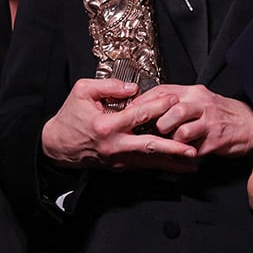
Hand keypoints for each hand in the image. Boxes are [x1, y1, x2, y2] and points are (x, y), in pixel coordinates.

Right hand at [40, 78, 197, 171]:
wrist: (57, 145)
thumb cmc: (70, 116)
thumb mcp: (82, 91)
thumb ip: (109, 86)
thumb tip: (133, 88)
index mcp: (106, 125)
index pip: (138, 115)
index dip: (158, 106)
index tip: (174, 99)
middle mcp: (114, 145)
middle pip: (149, 146)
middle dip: (173, 147)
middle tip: (193, 147)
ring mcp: (118, 159)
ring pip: (150, 160)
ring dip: (173, 162)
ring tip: (195, 161)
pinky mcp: (119, 166)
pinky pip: (144, 165)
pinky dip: (162, 165)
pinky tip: (179, 166)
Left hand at [144, 85, 252, 157]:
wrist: (251, 124)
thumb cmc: (222, 114)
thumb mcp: (200, 101)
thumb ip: (178, 102)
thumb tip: (150, 108)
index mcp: (195, 92)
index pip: (163, 91)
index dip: (145, 101)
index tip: (132, 111)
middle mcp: (202, 104)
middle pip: (172, 109)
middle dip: (158, 122)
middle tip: (153, 130)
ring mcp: (210, 122)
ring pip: (182, 130)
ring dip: (172, 140)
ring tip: (171, 143)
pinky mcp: (215, 140)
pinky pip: (192, 149)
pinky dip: (183, 153)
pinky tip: (182, 153)